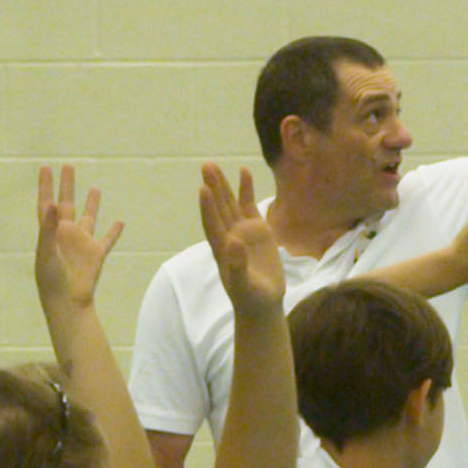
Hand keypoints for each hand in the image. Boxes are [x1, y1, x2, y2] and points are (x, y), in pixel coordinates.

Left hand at [35, 165, 124, 310]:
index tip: (45, 167)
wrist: (68, 303)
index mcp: (50, 233)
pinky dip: (114, 231)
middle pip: (66, 204)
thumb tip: (51, 204)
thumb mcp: (48, 252)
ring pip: (88, 218)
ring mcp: (81, 244)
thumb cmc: (52, 281)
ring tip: (94, 188)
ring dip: (91, 203)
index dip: (45, 186)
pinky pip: (107, 239)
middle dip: (66, 186)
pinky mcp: (96, 255)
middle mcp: (65, 235)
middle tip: (68, 165)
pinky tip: (120, 222)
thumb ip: (48, 229)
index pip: (46, 204)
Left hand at [199, 164, 283, 311]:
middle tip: (206, 166)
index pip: (212, 224)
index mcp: (222, 249)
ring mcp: (242, 231)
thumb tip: (233, 243)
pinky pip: (249, 205)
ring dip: (223, 185)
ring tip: (214, 165)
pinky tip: (243, 172)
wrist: (263, 303)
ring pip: (230, 203)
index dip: (208, 207)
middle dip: (213, 188)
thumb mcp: (244, 286)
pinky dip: (245, 190)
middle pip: (218, 208)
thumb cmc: (251, 298)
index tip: (203, 189)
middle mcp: (229, 236)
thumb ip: (237, 266)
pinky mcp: (257, 230)